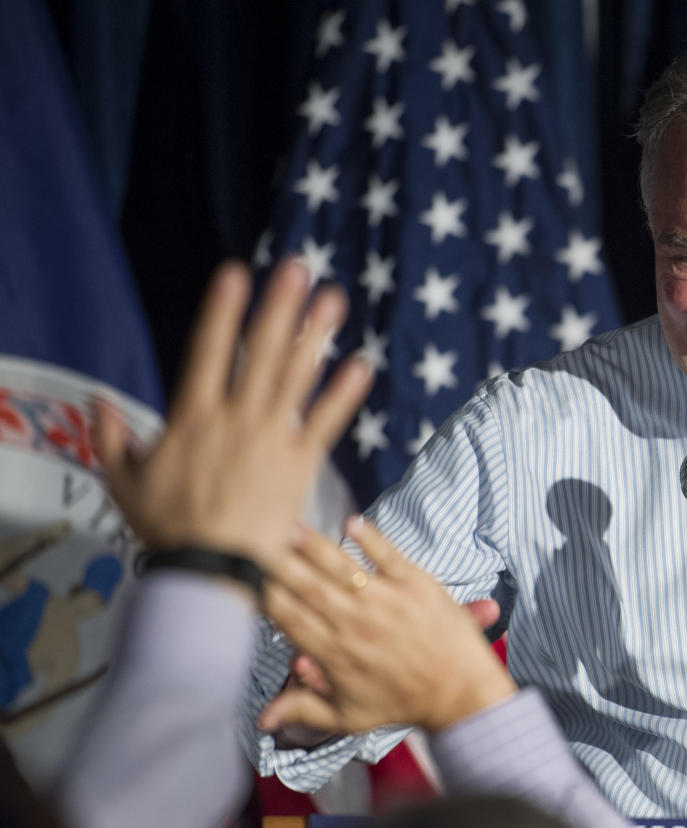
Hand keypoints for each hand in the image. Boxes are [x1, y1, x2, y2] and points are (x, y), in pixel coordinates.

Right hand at [92, 260, 372, 569]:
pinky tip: (362, 364)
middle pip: (261, 352)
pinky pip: (326, 423)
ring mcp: (271, 439)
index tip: (236, 273)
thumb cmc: (166, 527)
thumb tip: (98, 401)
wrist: (208, 569)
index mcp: (192, 417)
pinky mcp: (300, 465)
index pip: (208, 350)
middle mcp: (236, 419)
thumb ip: (111, 438)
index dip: (223, 310)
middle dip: (279, 307)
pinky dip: (344, 394)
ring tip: (334, 300)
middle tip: (298, 269)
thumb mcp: (124, 482)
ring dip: (316, 336)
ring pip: (296, 377)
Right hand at [259, 517, 515, 733]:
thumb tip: (262, 720)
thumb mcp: (350, 715)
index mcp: (334, 653)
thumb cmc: (402, 703)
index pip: (287, 617)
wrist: (459, 693)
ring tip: (290, 527)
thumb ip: (304, 709)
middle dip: (278, 563)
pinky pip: (387, 555)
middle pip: (307, 587)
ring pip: (340, 568)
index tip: (245, 575)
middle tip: (258, 540)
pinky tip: (351, 522)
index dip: (263, 594)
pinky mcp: (415, 584)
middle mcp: (355, 624)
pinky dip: (369, 538)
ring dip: (313, 546)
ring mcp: (385, 601)